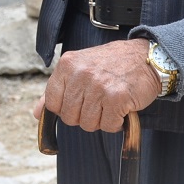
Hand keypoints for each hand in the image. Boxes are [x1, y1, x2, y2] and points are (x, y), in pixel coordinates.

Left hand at [31, 39, 160, 133]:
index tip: (78, 103)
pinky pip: (108, 126)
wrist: (146, 57)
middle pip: (70, 117)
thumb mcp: (80, 68)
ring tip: (110, 103)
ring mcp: (98, 86)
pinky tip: (121, 108)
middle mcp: (81, 73)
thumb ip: (57, 89)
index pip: (52, 103)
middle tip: (99, 102)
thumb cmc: (112, 64)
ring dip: (101, 120)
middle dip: (84, 116)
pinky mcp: (116, 98)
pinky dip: (116, 123)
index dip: (65, 109)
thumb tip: (37, 113)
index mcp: (67, 64)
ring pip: (88, 124)